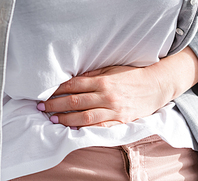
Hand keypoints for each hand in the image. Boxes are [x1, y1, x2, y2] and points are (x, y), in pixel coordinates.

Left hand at [38, 65, 172, 127]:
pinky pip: (100, 127)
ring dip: (66, 118)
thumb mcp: (111, 69)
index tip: (45, 93)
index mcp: (103, 81)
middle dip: (56, 104)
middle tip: (42, 107)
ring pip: (85, 116)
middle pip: (76, 101)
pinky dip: (86, 128)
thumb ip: (91, 75)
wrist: (156, 85)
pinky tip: (73, 128)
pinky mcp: (121, 121)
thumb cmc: (131, 75)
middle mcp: (107, 95)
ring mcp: (114, 109)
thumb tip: (71, 80)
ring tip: (53, 119)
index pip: (74, 85)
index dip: (58, 90)